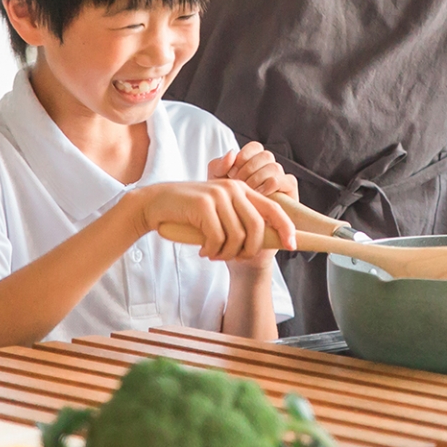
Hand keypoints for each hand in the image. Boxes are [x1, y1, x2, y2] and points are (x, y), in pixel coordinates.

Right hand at [137, 180, 296, 263]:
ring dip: (226, 253)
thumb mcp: (218, 211)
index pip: (272, 208)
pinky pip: (218, 239)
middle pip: (257, 228)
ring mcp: (218, 195)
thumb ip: (238, 220)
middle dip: (249, 250)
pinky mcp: (204, 205)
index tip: (291, 245)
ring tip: (213, 254)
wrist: (155, 203)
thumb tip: (260, 243)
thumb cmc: (188, 212)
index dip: (285, 228)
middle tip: (234, 258)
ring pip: (237, 237)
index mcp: (241, 189)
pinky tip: (203, 250)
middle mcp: (233, 189)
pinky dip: (212, 251)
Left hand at [207, 142, 297, 200]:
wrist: (237, 231)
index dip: (244, 156)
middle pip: (266, 155)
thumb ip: (219, 166)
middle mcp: (269, 168)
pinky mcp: (290, 191)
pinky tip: (259, 195)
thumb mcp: (216, 183)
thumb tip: (232, 153)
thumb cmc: (225, 205)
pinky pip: (284, 180)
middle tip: (238, 183)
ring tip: (247, 192)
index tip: (232, 171)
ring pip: (275, 167)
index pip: (255, 147)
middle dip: (248, 169)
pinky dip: (270, 185)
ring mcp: (281, 179)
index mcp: (254, 162)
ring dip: (258, 178)